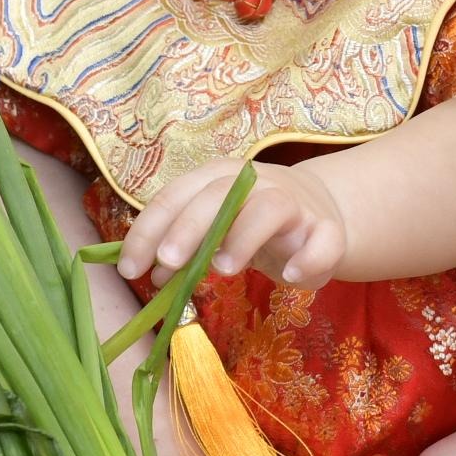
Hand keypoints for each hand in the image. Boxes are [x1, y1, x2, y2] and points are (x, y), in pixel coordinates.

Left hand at [117, 156, 352, 288]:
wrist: (321, 216)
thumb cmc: (254, 224)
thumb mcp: (215, 231)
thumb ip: (183, 250)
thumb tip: (150, 276)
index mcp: (218, 178)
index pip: (176, 196)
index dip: (149, 230)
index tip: (129, 268)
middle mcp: (255, 183)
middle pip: (218, 194)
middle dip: (188, 227)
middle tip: (167, 262)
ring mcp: (294, 203)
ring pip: (269, 208)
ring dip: (244, 236)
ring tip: (223, 269)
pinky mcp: (326, 229)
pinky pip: (322, 240)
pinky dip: (308, 257)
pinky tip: (290, 276)